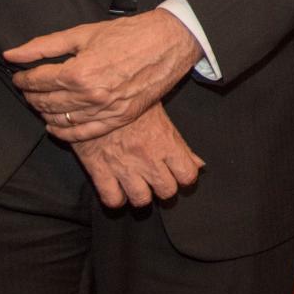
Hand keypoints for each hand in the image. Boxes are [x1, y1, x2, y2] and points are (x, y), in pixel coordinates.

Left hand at [4, 10, 200, 139]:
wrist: (167, 43)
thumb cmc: (128, 34)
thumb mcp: (82, 33)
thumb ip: (44, 46)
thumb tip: (12, 54)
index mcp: (78, 72)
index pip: (37, 82)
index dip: (23, 79)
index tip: (19, 76)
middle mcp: (90, 96)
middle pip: (46, 102)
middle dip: (31, 95)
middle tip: (27, 89)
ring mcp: (106, 110)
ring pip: (62, 120)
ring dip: (45, 113)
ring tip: (40, 104)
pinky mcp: (119, 118)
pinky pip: (84, 134)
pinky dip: (65, 133)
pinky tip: (55, 127)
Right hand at [72, 104, 203, 207]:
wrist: (94, 93)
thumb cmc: (129, 100)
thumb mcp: (160, 114)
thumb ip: (181, 144)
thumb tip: (199, 164)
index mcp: (165, 141)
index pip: (187, 175)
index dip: (185, 176)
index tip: (179, 173)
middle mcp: (147, 157)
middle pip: (167, 191)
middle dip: (164, 187)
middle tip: (158, 178)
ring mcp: (123, 166)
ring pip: (141, 200)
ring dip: (141, 195)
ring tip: (138, 185)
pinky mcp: (98, 169)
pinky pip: (112, 199)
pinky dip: (116, 198)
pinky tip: (118, 189)